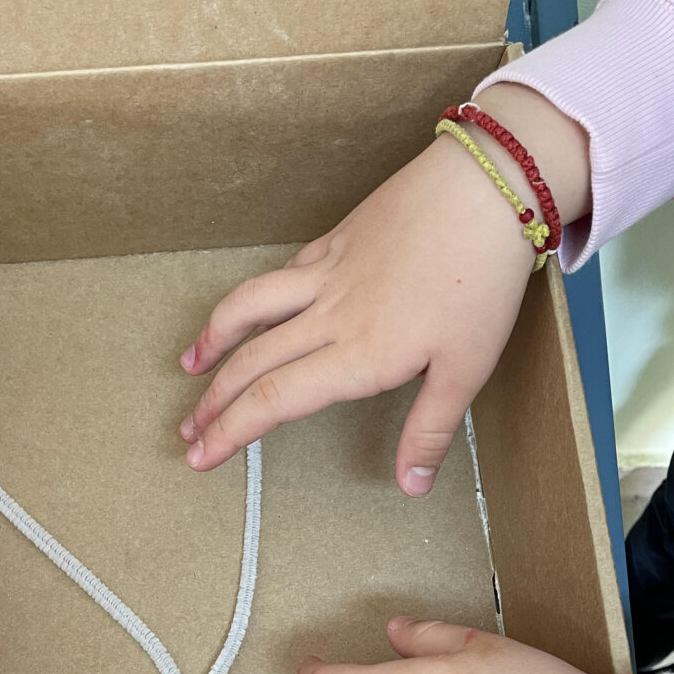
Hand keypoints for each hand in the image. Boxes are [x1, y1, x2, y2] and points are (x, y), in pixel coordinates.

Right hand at [179, 85, 589, 495]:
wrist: (486, 186)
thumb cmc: (482, 281)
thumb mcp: (467, 369)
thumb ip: (430, 430)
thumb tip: (409, 487)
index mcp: (357, 355)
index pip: (274, 400)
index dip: (231, 432)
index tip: (201, 458)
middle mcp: (330, 317)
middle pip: (251, 362)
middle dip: (212, 403)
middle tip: (187, 431)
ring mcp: (328, 274)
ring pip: (251, 308)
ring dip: (214, 339)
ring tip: (191, 366)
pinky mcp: (337, 241)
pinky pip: (281, 275)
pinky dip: (254, 299)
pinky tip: (250, 310)